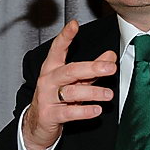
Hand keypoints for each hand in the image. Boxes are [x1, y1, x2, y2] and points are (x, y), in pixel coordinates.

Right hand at [22, 20, 116, 149]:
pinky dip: (84, 111)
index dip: (65, 36)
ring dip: (93, 93)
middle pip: (70, 71)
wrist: (38, 124)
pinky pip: (69, 112)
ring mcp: (47, 98)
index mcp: (52, 68)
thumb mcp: (75, 81)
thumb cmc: (57, 98)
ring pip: (71, 92)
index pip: (57, 48)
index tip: (74, 25)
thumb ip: (93, 68)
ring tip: (108, 94)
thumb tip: (111, 56)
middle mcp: (48, 80)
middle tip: (110, 68)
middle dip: (91, 68)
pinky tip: (96, 110)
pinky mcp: (50, 115)